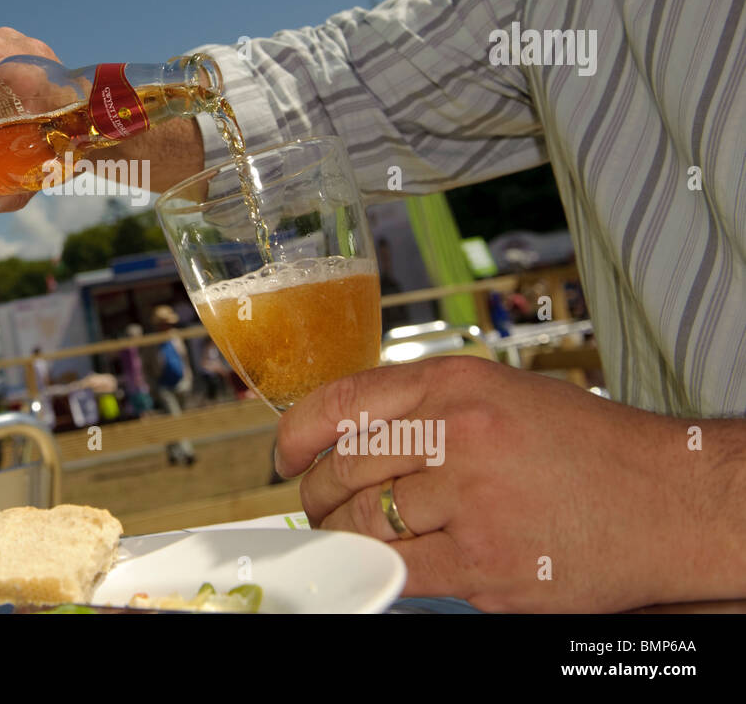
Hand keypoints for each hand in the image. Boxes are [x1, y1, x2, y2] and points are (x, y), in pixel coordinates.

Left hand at [274, 356, 738, 611]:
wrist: (669, 500)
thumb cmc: (588, 449)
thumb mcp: (503, 396)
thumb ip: (427, 408)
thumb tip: (348, 438)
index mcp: (457, 384)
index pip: (344, 400)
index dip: (298, 431)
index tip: (284, 455)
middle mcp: (458, 434)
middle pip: (343, 467)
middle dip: (315, 494)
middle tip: (315, 504)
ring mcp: (471, 501)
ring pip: (363, 521)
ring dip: (343, 534)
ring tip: (348, 535)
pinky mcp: (486, 564)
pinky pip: (400, 569)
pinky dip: (380, 569)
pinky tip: (383, 563)